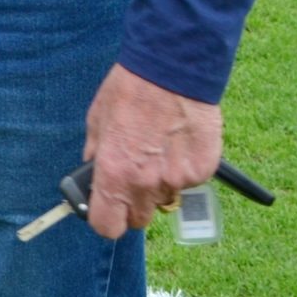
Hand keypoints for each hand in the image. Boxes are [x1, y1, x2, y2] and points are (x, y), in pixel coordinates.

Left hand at [82, 63, 221, 238]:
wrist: (171, 70)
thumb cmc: (130, 90)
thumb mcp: (97, 120)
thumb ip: (96, 154)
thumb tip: (93, 175)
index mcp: (114, 173)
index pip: (107, 226)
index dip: (106, 219)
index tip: (106, 209)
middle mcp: (145, 183)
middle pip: (139, 218)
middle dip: (133, 204)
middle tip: (134, 176)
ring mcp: (177, 179)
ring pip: (165, 198)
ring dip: (160, 184)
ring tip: (158, 148)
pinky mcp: (203, 170)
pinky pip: (189, 182)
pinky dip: (183, 169)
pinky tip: (178, 142)